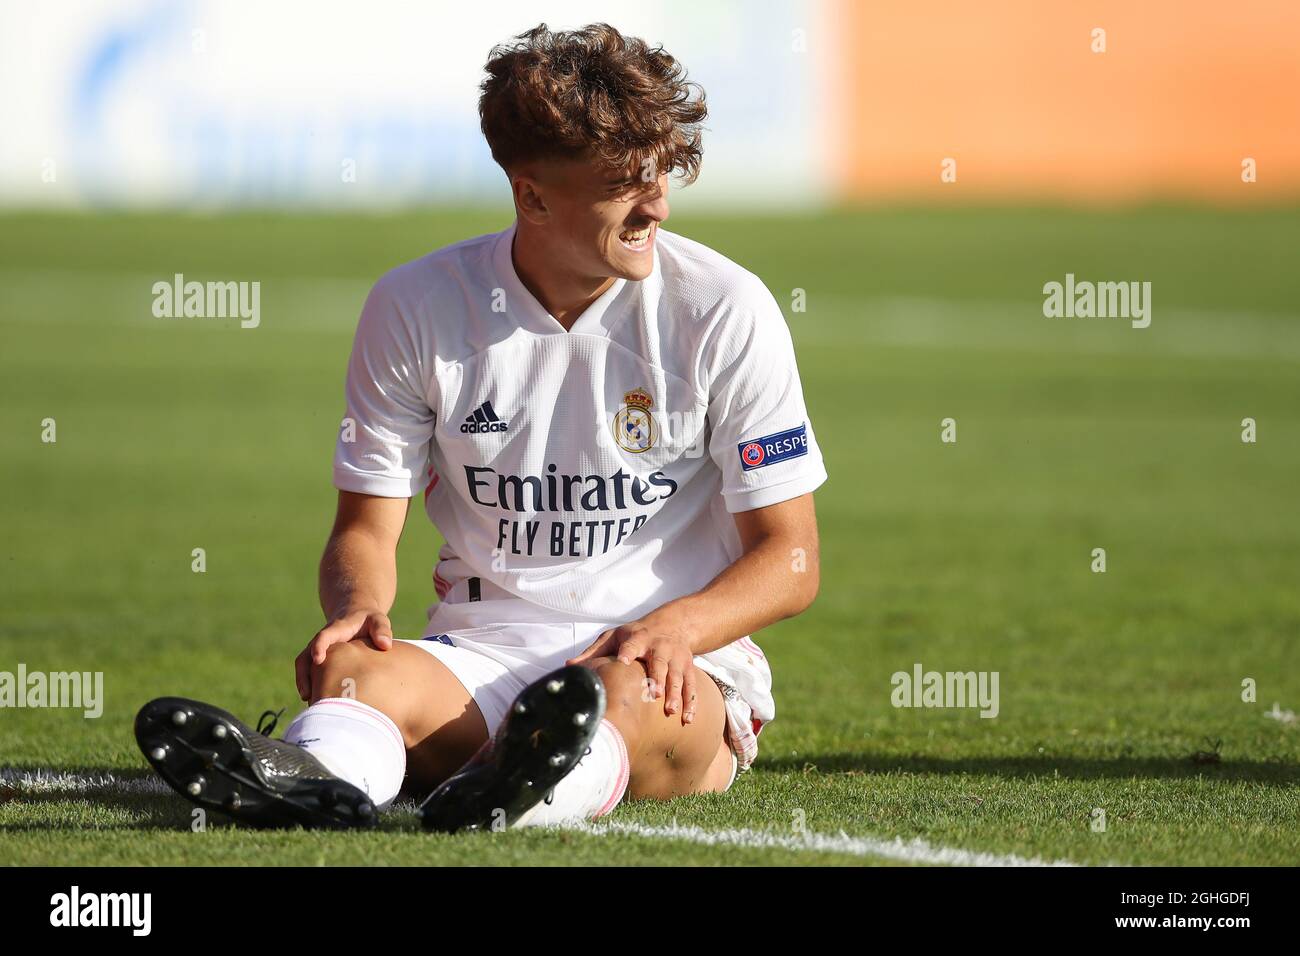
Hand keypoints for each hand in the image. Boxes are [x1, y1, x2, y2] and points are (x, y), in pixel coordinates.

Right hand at [294, 608, 392, 700]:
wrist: (357, 614)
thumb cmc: (369, 620)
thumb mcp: (378, 620)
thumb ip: (382, 630)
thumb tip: (385, 645)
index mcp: (336, 629)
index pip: (323, 637)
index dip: (318, 647)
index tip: (318, 660)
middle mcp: (323, 640)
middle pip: (305, 656)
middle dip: (304, 674)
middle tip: (308, 693)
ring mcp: (320, 650)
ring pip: (304, 666)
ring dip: (304, 682)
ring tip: (309, 701)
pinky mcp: (322, 659)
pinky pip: (310, 671)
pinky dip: (311, 684)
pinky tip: (317, 699)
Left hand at [568, 611, 698, 723]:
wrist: (673, 624)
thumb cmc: (635, 634)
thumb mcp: (613, 637)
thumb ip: (593, 652)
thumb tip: (568, 667)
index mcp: (638, 638)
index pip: (631, 644)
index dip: (627, 651)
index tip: (622, 660)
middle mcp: (660, 647)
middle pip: (659, 662)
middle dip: (657, 678)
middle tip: (653, 694)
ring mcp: (676, 658)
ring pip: (677, 676)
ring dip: (675, 694)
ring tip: (671, 711)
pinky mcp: (688, 667)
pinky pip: (691, 686)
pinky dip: (691, 703)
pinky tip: (686, 719)